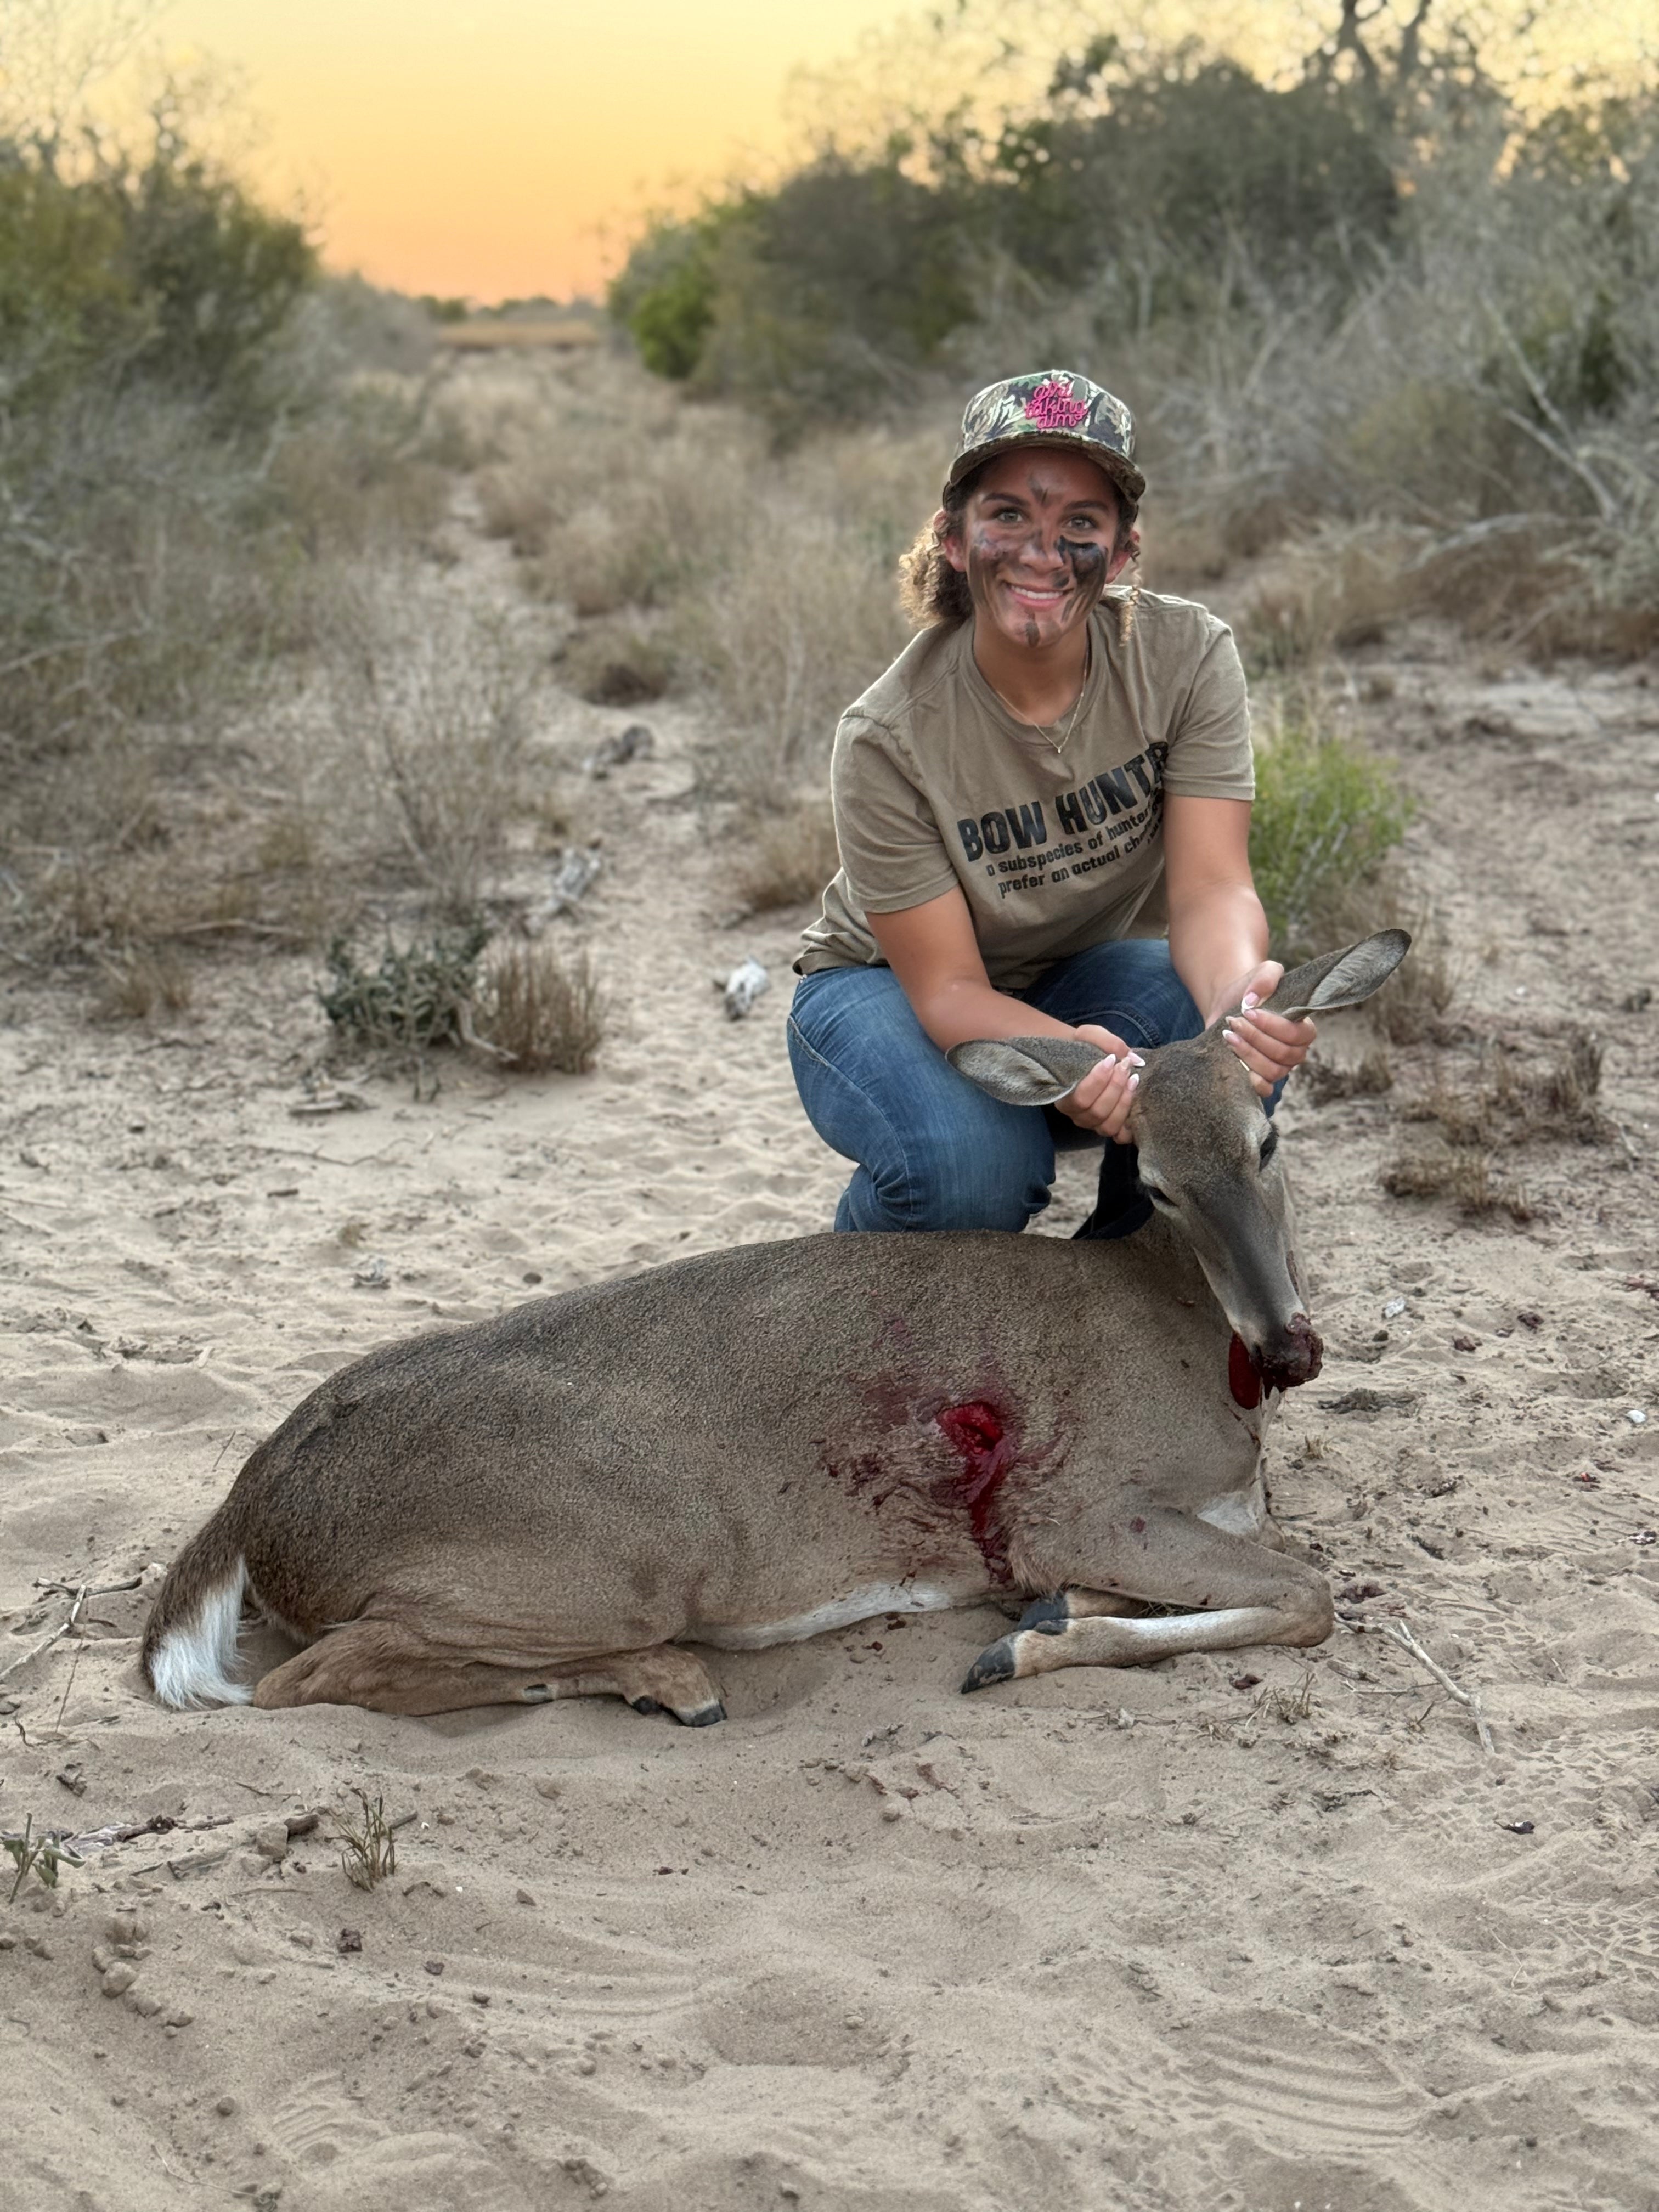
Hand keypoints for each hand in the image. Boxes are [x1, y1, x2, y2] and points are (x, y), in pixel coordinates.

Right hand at [1054, 1023, 1141, 1143]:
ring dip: (1123, 1103)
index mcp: (1064, 1096)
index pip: (1080, 1098)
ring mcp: (1093, 1124)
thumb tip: (1134, 1059)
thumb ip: (1108, 1042)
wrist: (1084, 1057)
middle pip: (1096, 1112)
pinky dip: (1130, 1126)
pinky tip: (1137, 1103)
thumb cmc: (1083, 1048)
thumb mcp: (1090, 1036)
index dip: (1097, 1081)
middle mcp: (1077, 1115)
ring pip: (1108, 1126)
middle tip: (1125, 1066)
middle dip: (1115, 1088)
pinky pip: (1120, 1136)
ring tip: (1134, 1080)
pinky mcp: (1109, 1128)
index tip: (1110, 1060)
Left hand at [1211, 961, 1315, 1096]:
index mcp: (1303, 1028)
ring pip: (1273, 1071)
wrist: (1227, 1004)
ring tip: (1229, 1036)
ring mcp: (1280, 1067)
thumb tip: (1253, 1000)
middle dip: (1255, 1038)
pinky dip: (1253, 1081)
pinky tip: (1236, 1062)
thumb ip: (1266, 977)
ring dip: (1249, 1054)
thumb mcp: (1261, 972)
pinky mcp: (1261, 1077)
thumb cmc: (1250, 989)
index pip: (1296, 1034)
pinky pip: (1265, 1089)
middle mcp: (1295, 1051)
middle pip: (1283, 1054)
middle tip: (1234, 1023)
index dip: (1272, 1026)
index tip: (1248, 1011)